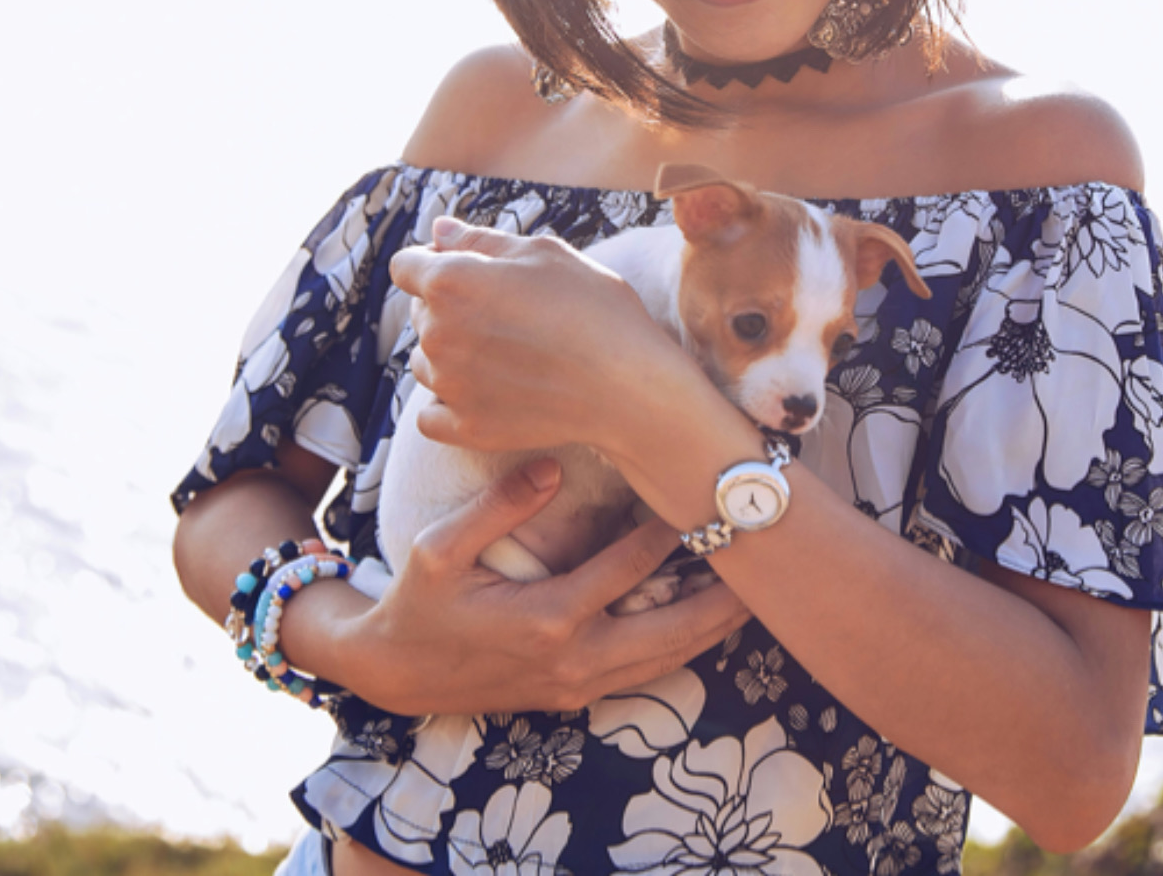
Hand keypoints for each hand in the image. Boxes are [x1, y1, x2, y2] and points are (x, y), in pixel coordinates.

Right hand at [335, 460, 750, 715]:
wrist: (396, 673)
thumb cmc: (420, 602)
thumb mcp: (440, 547)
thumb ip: (497, 507)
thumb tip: (548, 467)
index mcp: (546, 618)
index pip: (629, 569)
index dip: (671, 532)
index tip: (701, 497)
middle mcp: (574, 659)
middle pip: (672, 630)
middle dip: (722, 598)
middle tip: (766, 564)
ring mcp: (579, 684)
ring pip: (667, 660)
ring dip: (712, 628)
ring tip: (754, 594)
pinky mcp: (577, 696)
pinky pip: (646, 675)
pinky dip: (682, 649)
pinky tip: (707, 623)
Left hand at [390, 217, 699, 459]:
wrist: (629, 385)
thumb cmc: (595, 308)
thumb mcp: (544, 254)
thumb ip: (481, 241)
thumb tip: (439, 231)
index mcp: (450, 281)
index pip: (406, 266)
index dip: (436, 263)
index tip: (472, 274)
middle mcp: (437, 333)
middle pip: (419, 313)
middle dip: (448, 307)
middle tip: (506, 314)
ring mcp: (448, 384)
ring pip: (426, 362)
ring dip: (450, 355)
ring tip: (504, 354)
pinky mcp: (466, 426)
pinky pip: (431, 415)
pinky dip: (449, 404)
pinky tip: (484, 393)